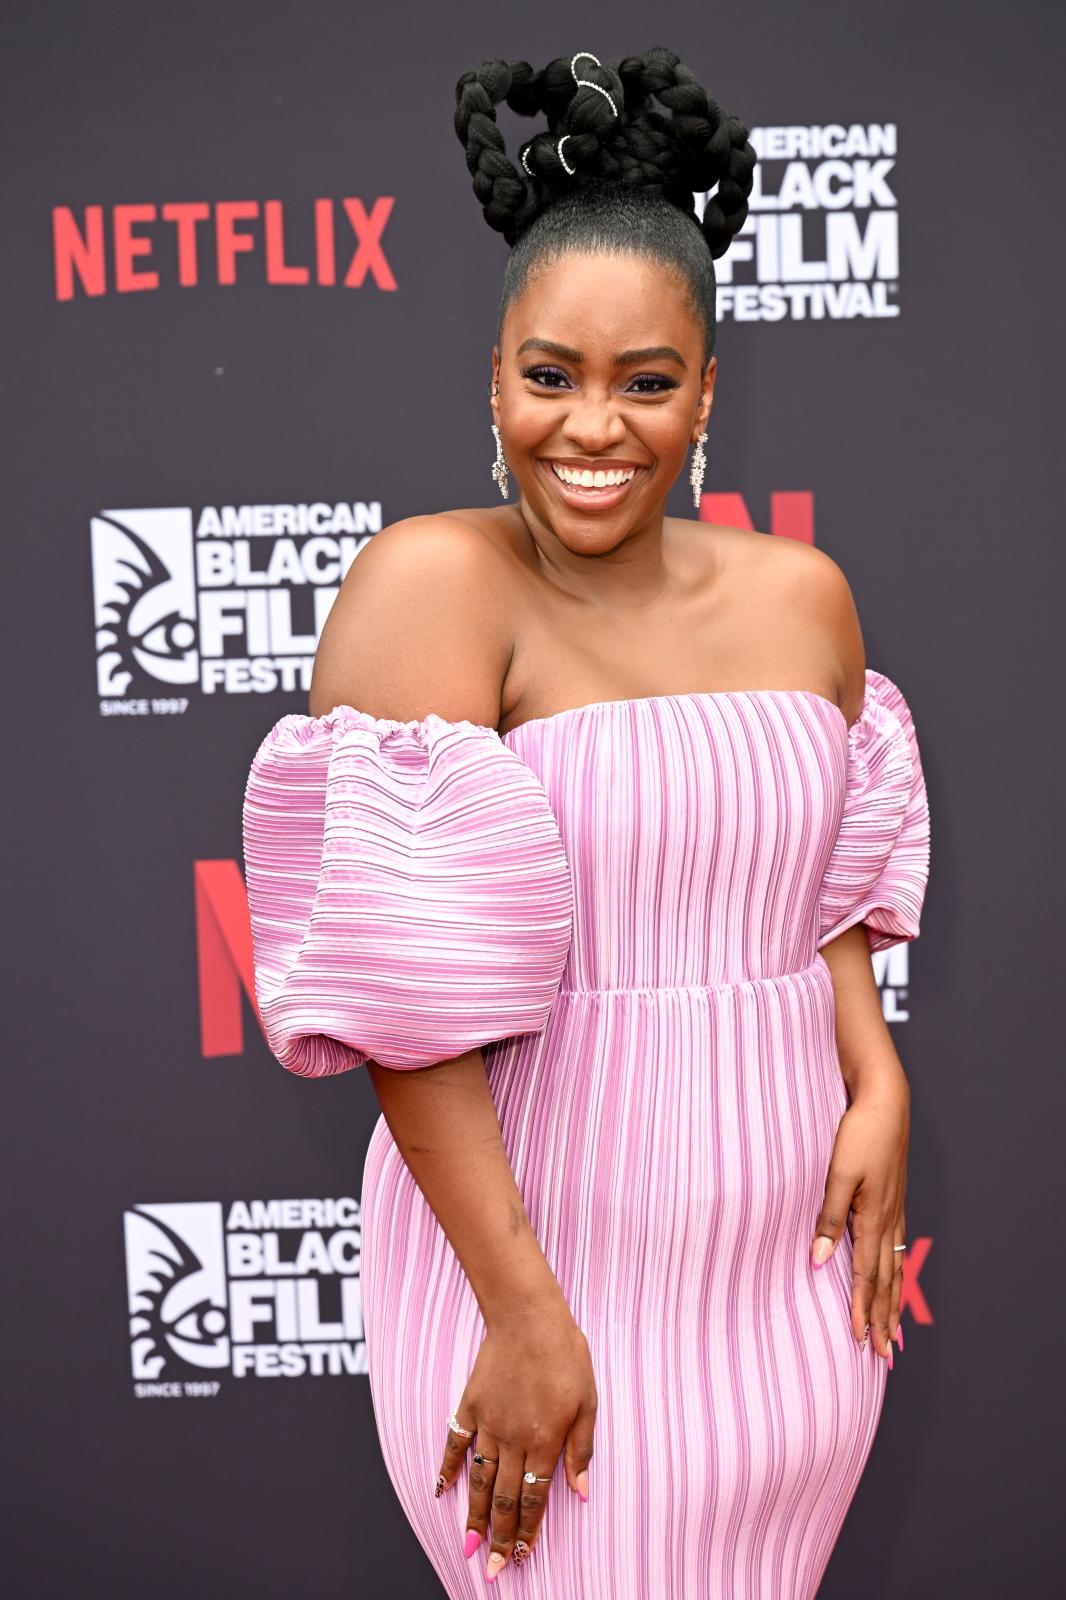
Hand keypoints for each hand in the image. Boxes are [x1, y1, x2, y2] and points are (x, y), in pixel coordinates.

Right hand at [434, 1302, 597, 1579]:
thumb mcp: (587, 1401)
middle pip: (504, 1499)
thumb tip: (581, 1491)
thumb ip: (581, 1449)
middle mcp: (513, 1439)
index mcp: (545, 1441)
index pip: (533, 1499)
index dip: (526, 1532)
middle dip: (499, 1538)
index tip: (520, 1558)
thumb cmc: (565, 1354)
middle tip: (493, 1570)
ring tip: (469, 1548)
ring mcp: (488, 1423)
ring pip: (479, 1481)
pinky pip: (456, 1444)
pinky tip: (441, 1492)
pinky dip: (447, 1469)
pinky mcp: (470, 1405)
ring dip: (474, 1517)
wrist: (528, 1315)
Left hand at [810, 1068, 909, 1360]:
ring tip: (894, 1331)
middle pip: (887, 1280)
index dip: (864, 1311)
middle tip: (884, 1354)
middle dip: (884, 1319)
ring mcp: (894, 1209)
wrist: (885, 1101)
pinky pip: (896, 1246)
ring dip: (893, 1301)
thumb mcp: (839, 1175)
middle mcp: (889, 1219)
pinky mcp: (893, 1197)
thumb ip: (828, 1218)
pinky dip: (897, 1271)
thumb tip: (819, 1262)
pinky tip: (895, 1277)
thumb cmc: (859, 1134)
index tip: (861, 1342)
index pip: (868, 1277)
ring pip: (895, 1266)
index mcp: (873, 1218)